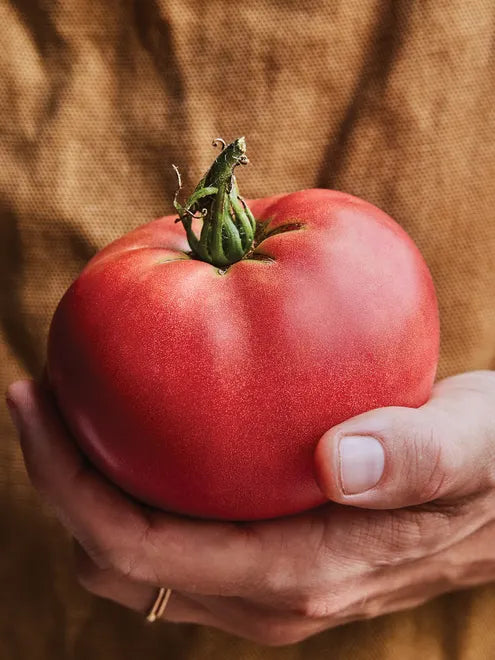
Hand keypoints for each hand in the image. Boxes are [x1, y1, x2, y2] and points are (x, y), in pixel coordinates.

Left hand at [7, 371, 494, 646]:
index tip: (35, 399)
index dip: (69, 482)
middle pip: (119, 560)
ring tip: (75, 406)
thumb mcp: (476, 444)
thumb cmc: (492, 465)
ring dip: (91, 487)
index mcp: (301, 574)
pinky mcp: (269, 556)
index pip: (143, 548)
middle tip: (44, 392)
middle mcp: (269, 595)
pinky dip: (136, 486)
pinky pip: (175, 534)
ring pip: (139, 556)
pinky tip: (141, 427)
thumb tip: (340, 461)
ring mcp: (264, 583)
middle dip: (62, 482)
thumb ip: (418, 456)